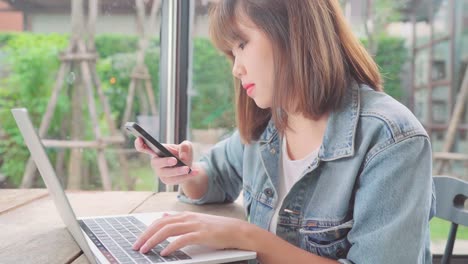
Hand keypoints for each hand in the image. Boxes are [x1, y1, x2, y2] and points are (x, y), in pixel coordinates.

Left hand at [132, 212, 249, 255]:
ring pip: (168, 230)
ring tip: (145, 250)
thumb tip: (164, 215)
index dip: (147, 230)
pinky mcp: (202, 234)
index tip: (138, 240)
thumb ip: (180, 219)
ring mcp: (195, 225)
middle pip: (161, 224)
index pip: (161, 220)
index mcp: (185, 215)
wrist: (237, 231)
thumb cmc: (217, 229)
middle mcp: (188, 218)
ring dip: (154, 240)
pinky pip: (182, 239)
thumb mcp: (196, 221)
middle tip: (136, 246)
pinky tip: (164, 252)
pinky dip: (171, 246)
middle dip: (145, 235)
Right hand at [134, 138, 197, 184]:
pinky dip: (186, 176)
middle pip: (156, 163)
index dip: (140, 144)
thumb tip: (183, 157)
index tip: (140, 139)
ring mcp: (160, 172)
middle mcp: (156, 162)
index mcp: (157, 150)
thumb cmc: (183, 153)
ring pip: (166, 174)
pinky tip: (194, 172)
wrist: (188, 167)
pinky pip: (175, 180)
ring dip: (177, 171)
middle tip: (174, 160)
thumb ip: (185, 147)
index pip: (144, 147)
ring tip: (187, 168)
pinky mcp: (167, 180)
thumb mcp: (186, 146)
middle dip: (165, 162)